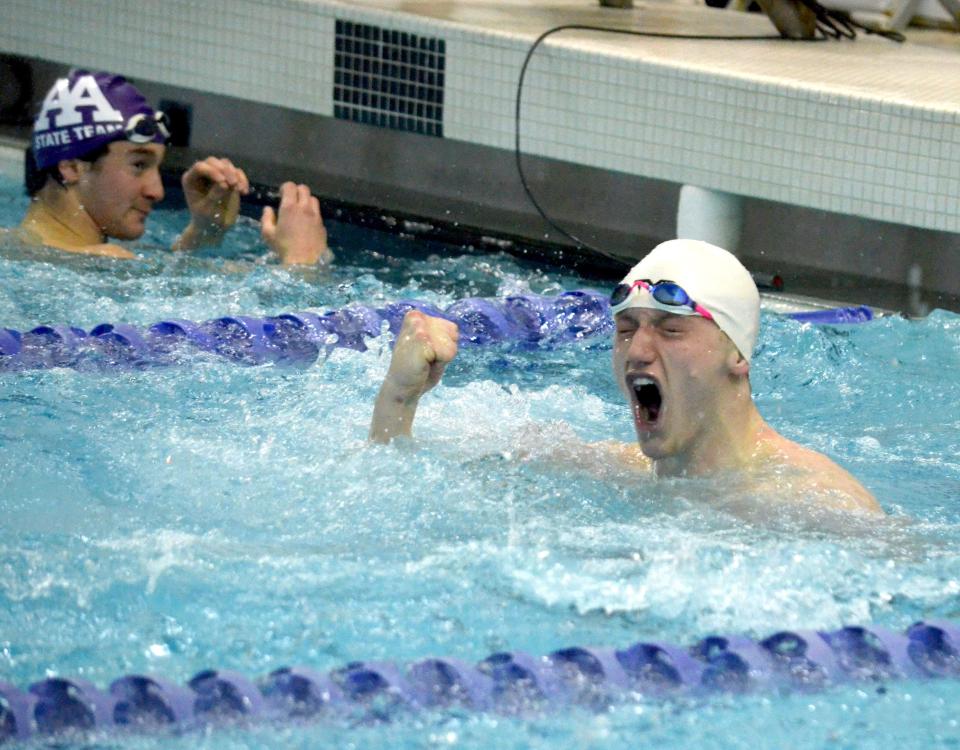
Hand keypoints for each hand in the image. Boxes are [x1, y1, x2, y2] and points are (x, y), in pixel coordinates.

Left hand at [175, 157, 249, 248]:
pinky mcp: (228, 178)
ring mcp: (215, 174)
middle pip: (213, 161)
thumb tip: (224, 183)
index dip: (212, 171)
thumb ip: (213, 195)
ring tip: (239, 189)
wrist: (214, 226)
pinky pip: (236, 172)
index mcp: (191, 179)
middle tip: (233, 184)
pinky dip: (242, 179)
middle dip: (225, 171)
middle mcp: (202, 173)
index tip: (224, 182)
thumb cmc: (205, 219)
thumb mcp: (207, 210)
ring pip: (225, 164)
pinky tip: (244, 192)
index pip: (200, 167)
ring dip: (235, 174)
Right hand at [260, 182, 330, 265]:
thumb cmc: (283, 248)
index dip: (285, 188)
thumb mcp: (268, 234)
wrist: (305, 262)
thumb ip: (266, 218)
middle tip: (291, 200)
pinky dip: (312, 212)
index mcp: (289, 208)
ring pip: (313, 199)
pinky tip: (307, 222)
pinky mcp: (322, 225)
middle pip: (304, 189)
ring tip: (300, 209)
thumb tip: (268, 209)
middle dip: (296, 191)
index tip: (281, 194)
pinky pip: (318, 212)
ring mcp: (316, 216)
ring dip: (306, 200)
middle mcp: (304, 208)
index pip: (290, 186)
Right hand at [370, 312, 458, 441]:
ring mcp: (418, 327)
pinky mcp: (421, 339)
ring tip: (425, 362)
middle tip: (426, 360)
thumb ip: (440, 333)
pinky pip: (448, 352)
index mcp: (416, 316)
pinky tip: (423, 365)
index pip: (451, 328)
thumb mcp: (430, 345)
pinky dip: (440, 363)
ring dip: (442, 357)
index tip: (427, 353)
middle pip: (453, 334)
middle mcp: (416, 318)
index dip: (444, 345)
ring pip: (450, 344)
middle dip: (445, 350)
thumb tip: (454, 329)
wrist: (401, 388)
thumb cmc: (417, 369)